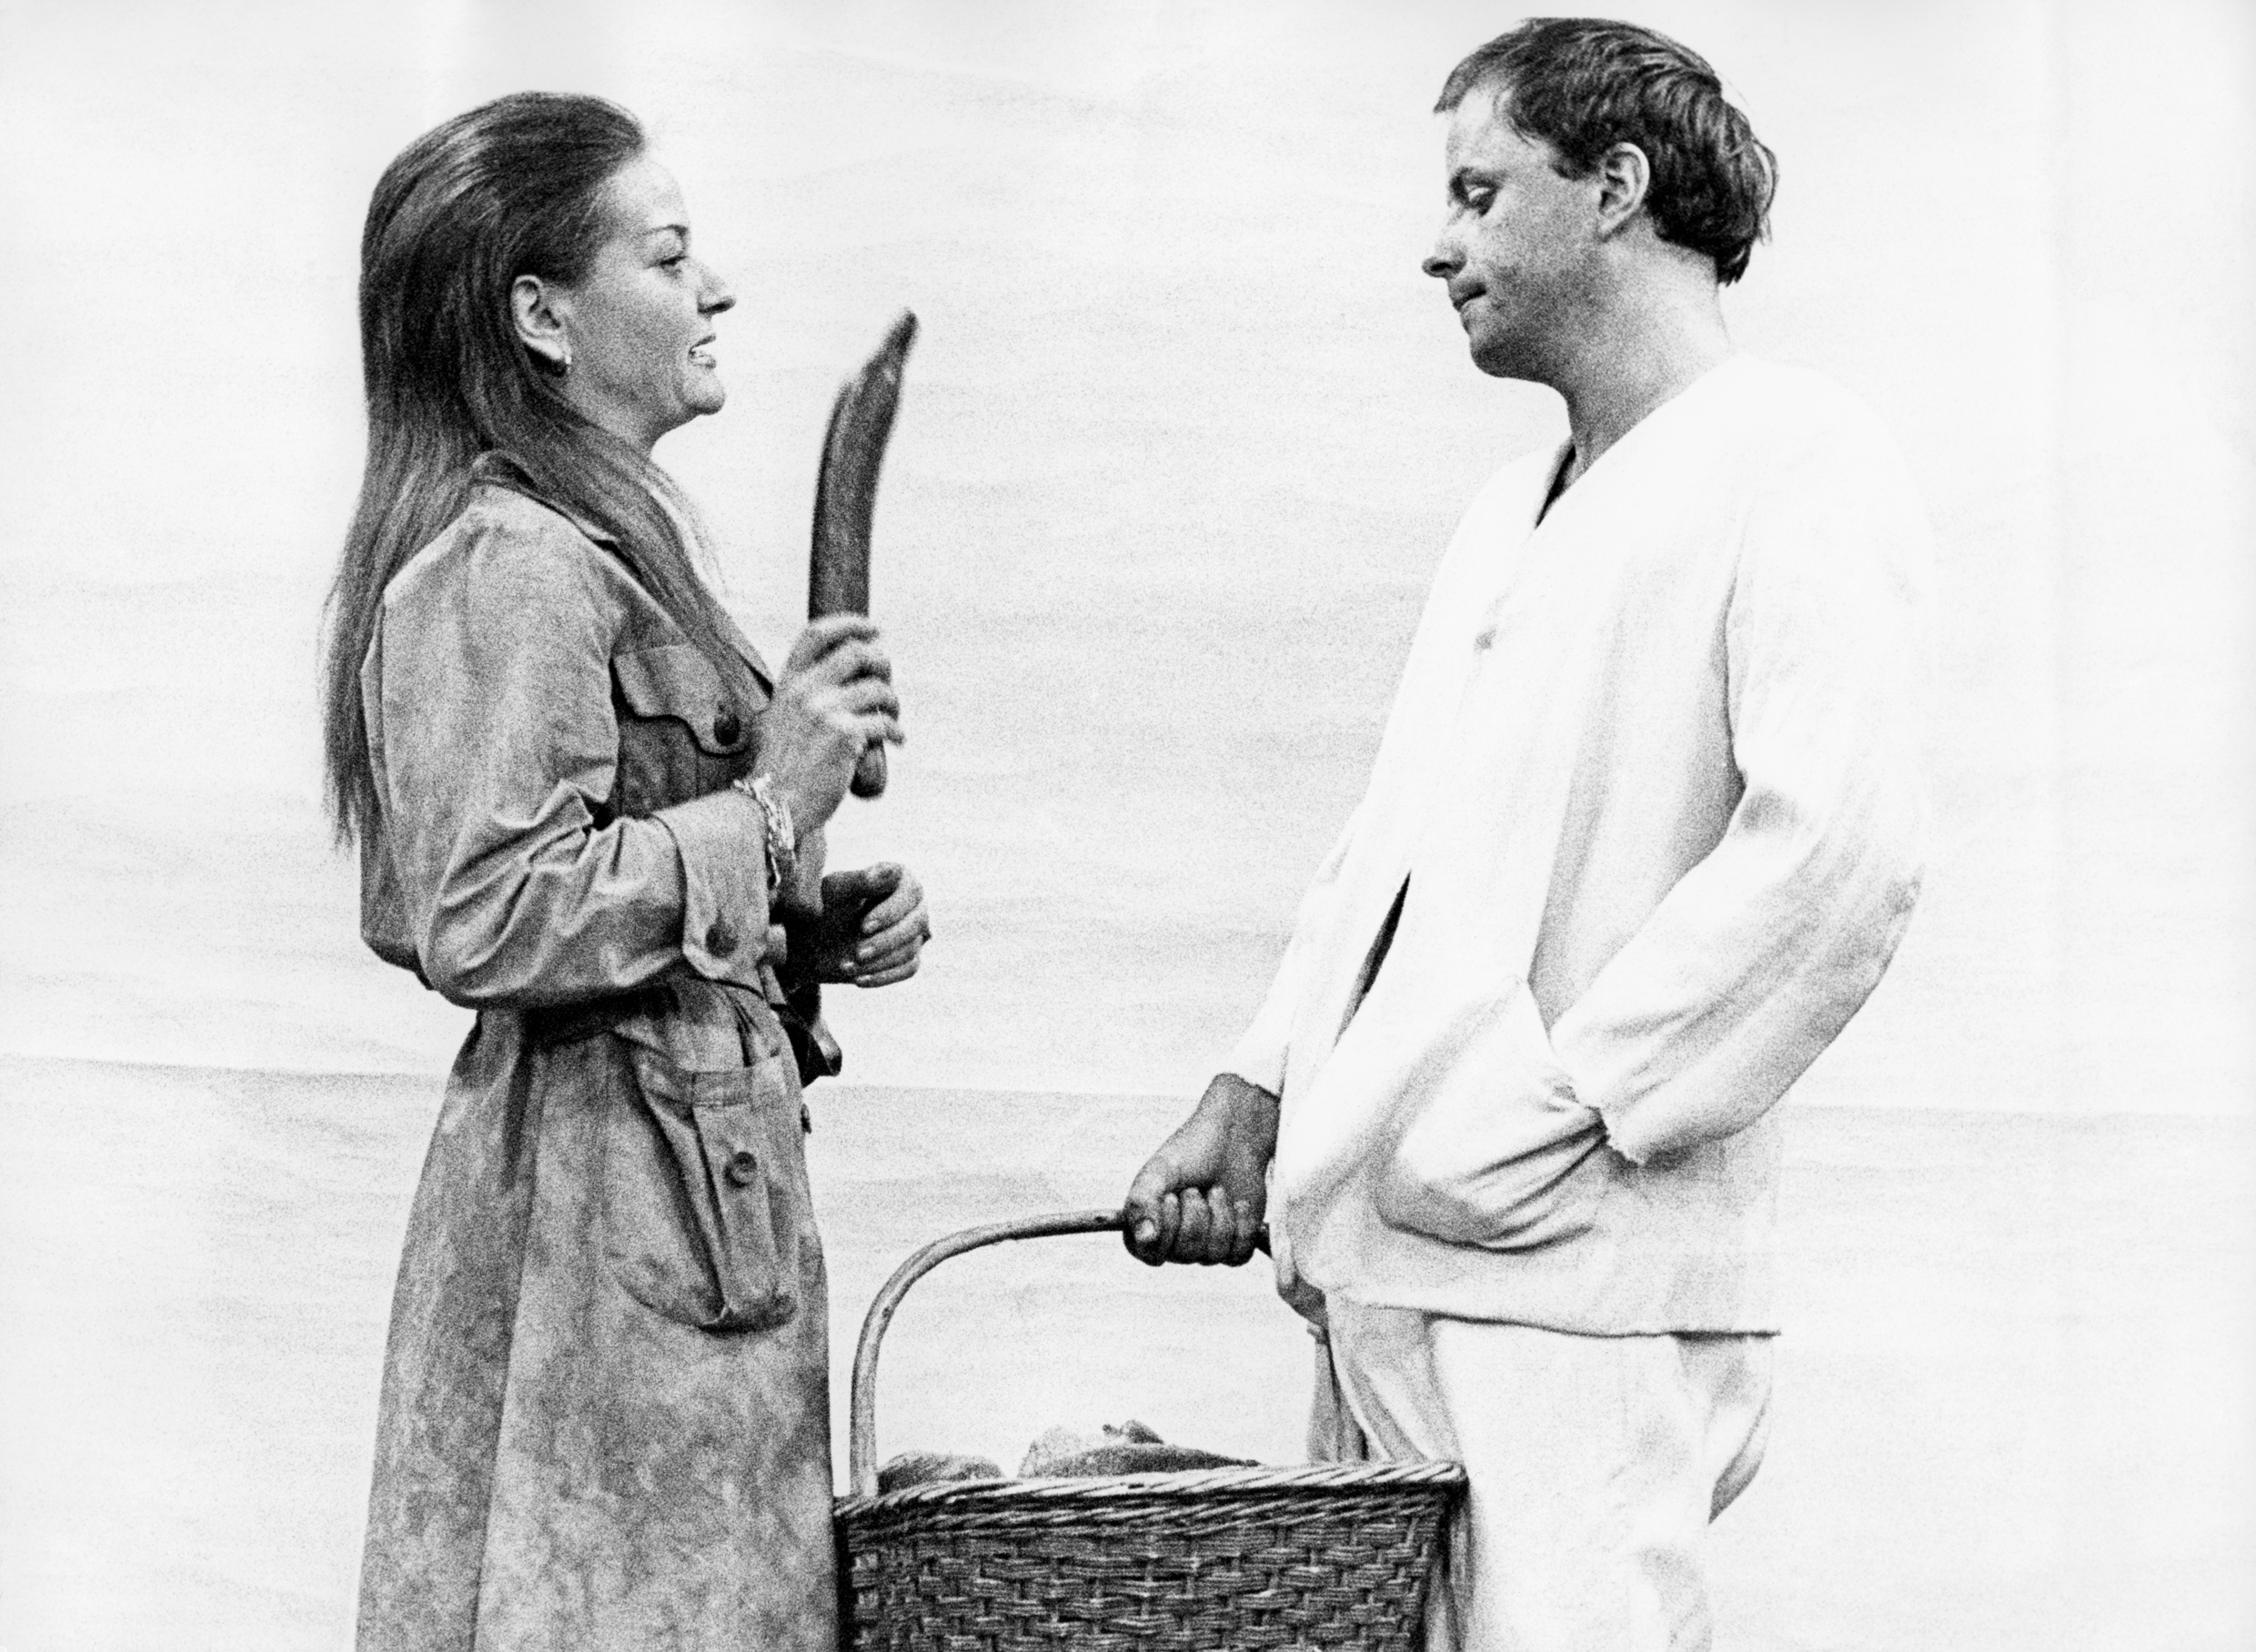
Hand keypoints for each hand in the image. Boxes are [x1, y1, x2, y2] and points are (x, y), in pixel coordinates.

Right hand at [753, 616, 902, 834]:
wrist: (774, 805)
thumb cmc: (784, 769)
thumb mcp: (784, 721)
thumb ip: (808, 698)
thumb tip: (851, 681)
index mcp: (788, 684)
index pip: (816, 633)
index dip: (850, 623)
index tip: (874, 629)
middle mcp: (805, 691)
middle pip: (857, 652)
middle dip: (883, 663)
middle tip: (887, 682)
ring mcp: (824, 712)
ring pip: (878, 688)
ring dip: (894, 702)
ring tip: (894, 718)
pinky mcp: (844, 736)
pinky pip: (885, 723)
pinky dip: (897, 731)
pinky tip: (898, 740)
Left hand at [784, 863, 931, 986]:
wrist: (812, 940)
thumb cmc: (825, 906)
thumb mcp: (836, 891)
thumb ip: (861, 880)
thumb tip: (892, 872)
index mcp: (900, 878)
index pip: (910, 893)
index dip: (889, 912)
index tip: (863, 927)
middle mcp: (914, 903)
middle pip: (916, 924)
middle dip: (885, 942)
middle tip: (857, 953)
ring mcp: (915, 931)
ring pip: (911, 948)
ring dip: (878, 961)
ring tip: (846, 966)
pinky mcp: (910, 956)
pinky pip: (908, 968)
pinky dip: (883, 976)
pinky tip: (859, 980)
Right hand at [1121, 1073, 1279, 1266]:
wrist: (1232, 1141)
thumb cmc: (1189, 1154)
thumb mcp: (1159, 1171)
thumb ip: (1143, 1202)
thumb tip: (1144, 1239)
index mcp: (1146, 1228)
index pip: (1150, 1254)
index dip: (1165, 1229)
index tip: (1171, 1198)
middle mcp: (1173, 1244)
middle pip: (1185, 1254)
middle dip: (1195, 1216)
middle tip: (1194, 1189)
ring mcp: (1204, 1248)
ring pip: (1213, 1255)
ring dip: (1219, 1216)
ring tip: (1217, 1190)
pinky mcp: (1233, 1246)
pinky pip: (1239, 1254)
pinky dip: (1242, 1225)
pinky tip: (1239, 1204)